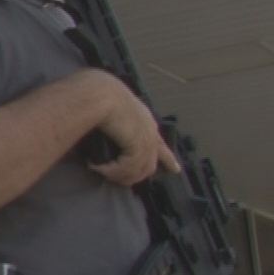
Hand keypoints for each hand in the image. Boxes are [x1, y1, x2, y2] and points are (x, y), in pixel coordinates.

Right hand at [86, 71, 181, 186]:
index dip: (168, 158)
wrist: (99, 93)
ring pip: (140, 170)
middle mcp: (149, 129)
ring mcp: (146, 138)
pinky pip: (128, 169)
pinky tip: (98, 168)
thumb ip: (112, 119)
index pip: (160, 143)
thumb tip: (103, 133)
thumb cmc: (98, 95)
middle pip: (151, 162)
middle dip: (137, 175)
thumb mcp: (109, 106)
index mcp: (144, 118)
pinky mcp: (139, 145)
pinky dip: (112, 171)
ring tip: (103, 173)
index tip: (175, 170)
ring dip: (120, 175)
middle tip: (121, 181)